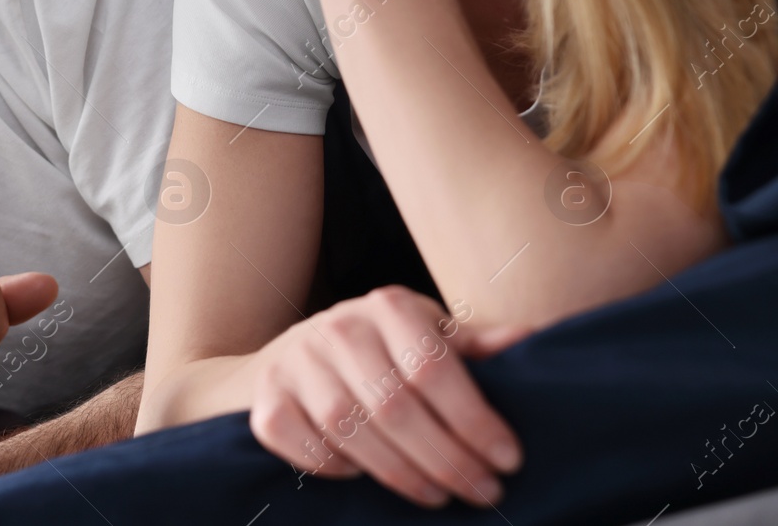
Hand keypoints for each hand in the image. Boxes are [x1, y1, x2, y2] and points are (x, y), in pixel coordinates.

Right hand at [248, 285, 527, 507]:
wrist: (289, 354)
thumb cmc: (379, 350)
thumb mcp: (427, 335)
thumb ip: (473, 344)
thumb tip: (533, 336)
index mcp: (388, 306)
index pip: (435, 369)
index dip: (475, 420)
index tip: (508, 459)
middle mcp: (338, 327)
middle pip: (396, 406)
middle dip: (448, 458)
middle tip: (483, 491)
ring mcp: (296, 360)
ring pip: (350, 429)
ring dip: (400, 473)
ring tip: (438, 495)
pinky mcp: (267, 397)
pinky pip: (301, 442)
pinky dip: (334, 467)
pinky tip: (364, 477)